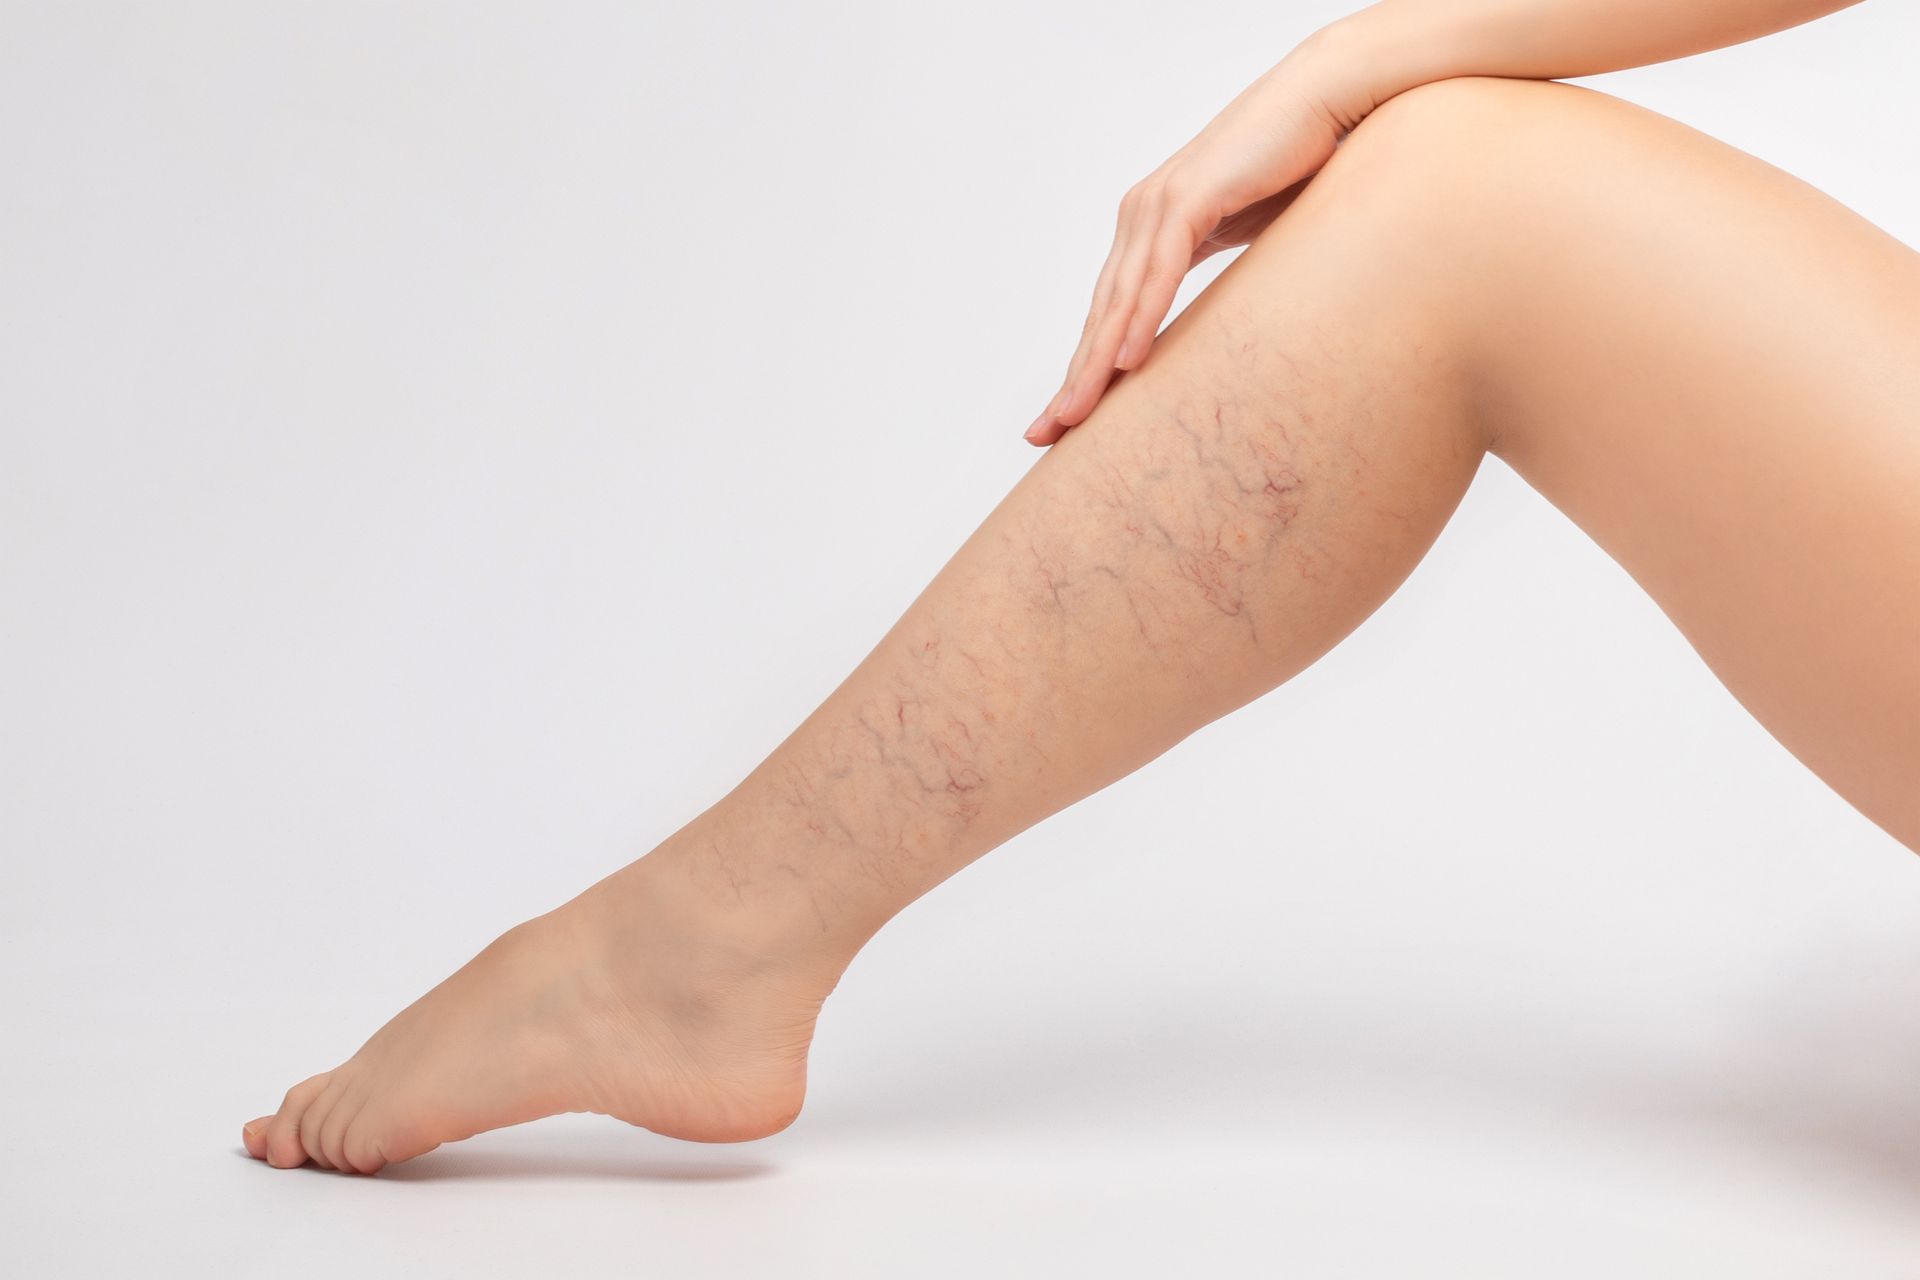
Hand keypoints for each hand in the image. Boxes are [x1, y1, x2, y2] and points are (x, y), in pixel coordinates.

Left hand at [1025, 26, 1376, 445]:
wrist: (1323, 101)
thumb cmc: (1292, 167)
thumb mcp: (1243, 239)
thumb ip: (1213, 274)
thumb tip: (1213, 328)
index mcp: (1149, 231)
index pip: (1111, 313)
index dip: (1088, 368)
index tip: (1065, 421)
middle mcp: (1142, 218)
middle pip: (1102, 314)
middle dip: (1074, 378)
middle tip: (1045, 434)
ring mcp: (1160, 205)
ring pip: (1121, 300)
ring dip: (1096, 362)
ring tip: (1074, 413)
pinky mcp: (1190, 197)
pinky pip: (1160, 270)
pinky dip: (1141, 317)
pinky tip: (1126, 360)